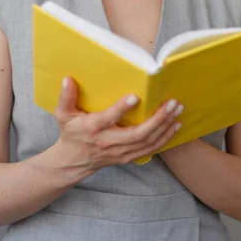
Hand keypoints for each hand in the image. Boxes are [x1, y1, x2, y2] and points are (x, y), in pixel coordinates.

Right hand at [54, 77, 182, 171]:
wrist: (74, 161)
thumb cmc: (71, 133)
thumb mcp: (63, 114)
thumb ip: (66, 97)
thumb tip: (68, 78)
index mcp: (93, 128)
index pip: (109, 119)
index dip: (121, 109)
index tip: (135, 97)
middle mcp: (109, 142)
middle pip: (138, 134)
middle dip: (158, 119)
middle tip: (172, 103)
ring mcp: (121, 152)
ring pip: (148, 142)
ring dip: (166, 126)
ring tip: (177, 110)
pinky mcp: (129, 157)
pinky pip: (151, 149)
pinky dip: (165, 138)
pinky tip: (175, 125)